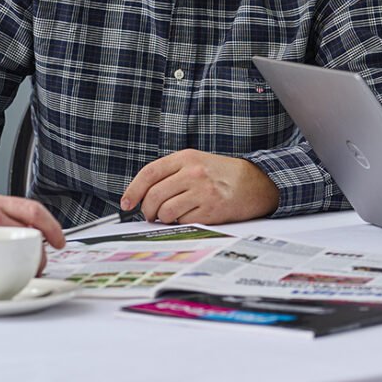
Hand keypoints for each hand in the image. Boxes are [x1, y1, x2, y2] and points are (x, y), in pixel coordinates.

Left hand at [121, 151, 278, 224]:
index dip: (133, 190)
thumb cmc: (221, 174)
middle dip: (147, 210)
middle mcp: (193, 173)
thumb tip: (142, 195)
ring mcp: (203, 192)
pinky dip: (181, 223)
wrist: (255, 182)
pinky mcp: (211, 210)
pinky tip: (188, 216)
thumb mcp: (196, 162)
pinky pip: (183, 221)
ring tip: (168, 216)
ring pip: (166, 211)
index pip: (150, 173)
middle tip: (149, 215)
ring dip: (162, 218)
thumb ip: (171, 173)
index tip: (126, 203)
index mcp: (186, 158)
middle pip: (154, 195)